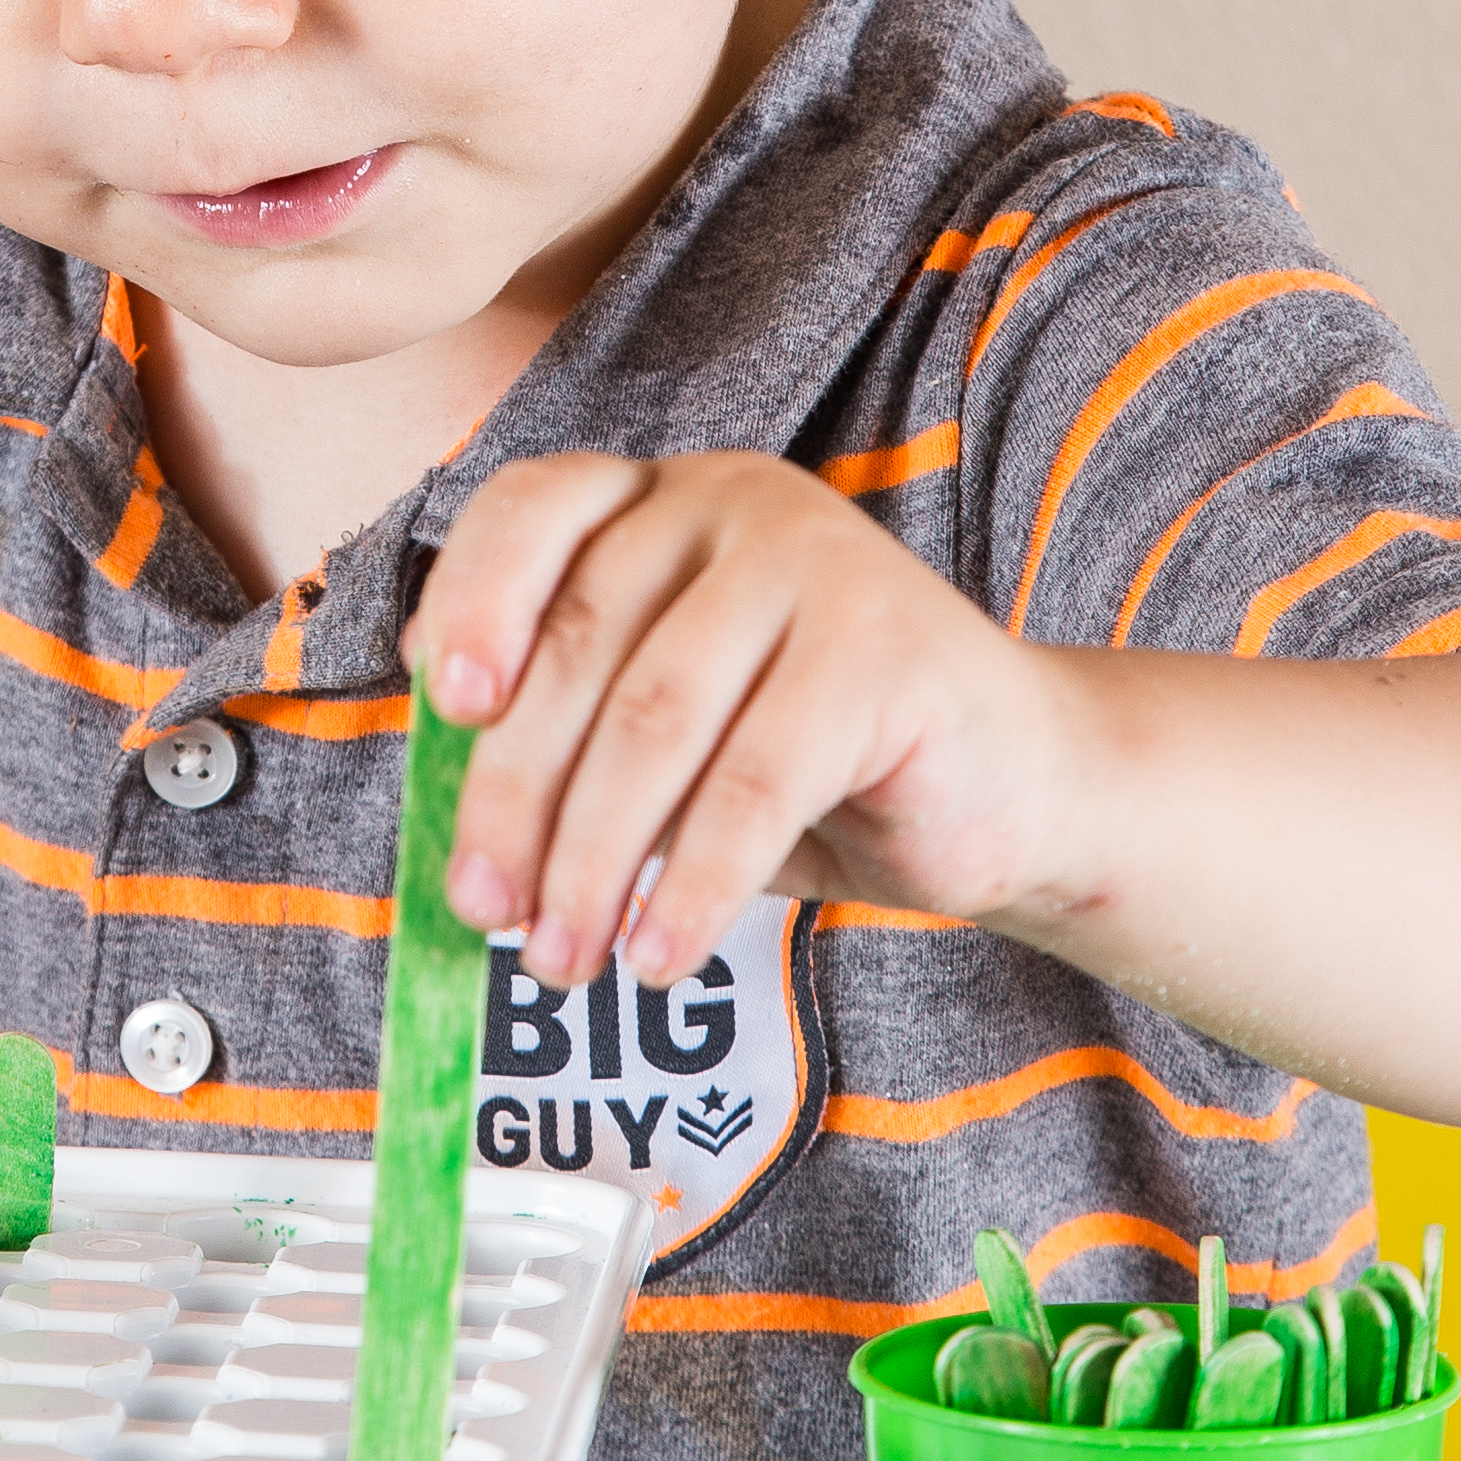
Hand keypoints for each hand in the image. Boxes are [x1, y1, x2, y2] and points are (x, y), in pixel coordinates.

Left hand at [407, 451, 1052, 990]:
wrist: (1014, 787)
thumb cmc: (815, 766)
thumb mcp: (671, 736)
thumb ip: (568, 727)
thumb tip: (447, 795)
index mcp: (660, 501)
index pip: (533, 510)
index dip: (474, 599)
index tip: (446, 707)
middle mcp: (732, 502)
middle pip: (580, 643)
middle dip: (515, 796)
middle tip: (488, 911)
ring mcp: (815, 562)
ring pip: (655, 721)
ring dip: (590, 860)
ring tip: (565, 959)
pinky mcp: (884, 651)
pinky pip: (754, 785)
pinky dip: (691, 885)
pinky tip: (661, 953)